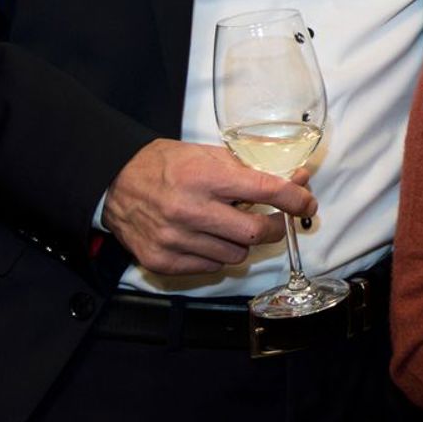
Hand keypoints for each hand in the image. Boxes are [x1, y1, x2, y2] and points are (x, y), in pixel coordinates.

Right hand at [100, 139, 316, 274]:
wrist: (114, 183)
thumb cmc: (165, 165)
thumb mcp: (207, 154)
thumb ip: (251, 168)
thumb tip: (297, 177)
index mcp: (205, 177)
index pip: (265, 190)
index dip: (295, 199)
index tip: (308, 203)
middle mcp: (190, 210)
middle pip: (256, 232)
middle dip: (277, 227)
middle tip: (278, 220)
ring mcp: (175, 240)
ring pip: (236, 255)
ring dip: (243, 242)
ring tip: (231, 225)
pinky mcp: (163, 261)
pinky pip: (210, 267)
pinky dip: (218, 255)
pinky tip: (208, 237)